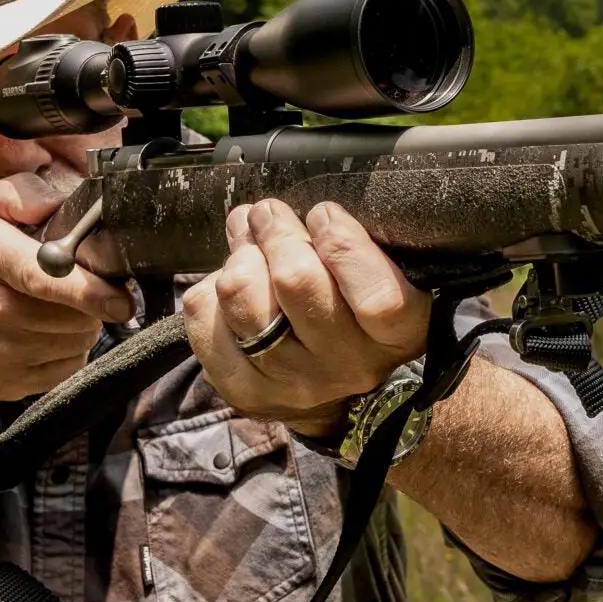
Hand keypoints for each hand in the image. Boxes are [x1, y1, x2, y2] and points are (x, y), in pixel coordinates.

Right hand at [0, 166, 135, 402]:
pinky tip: (44, 331)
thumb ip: (25, 195)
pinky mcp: (11, 385)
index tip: (120, 297)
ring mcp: (1, 355)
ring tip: (55, 305)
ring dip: (82, 322)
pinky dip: (70, 348)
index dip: (93, 289)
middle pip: (76, 313)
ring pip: (79, 340)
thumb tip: (76, 200)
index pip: (48, 278)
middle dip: (90, 298)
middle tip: (75, 285)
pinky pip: (69, 366)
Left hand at [182, 200, 430, 433]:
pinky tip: (229, 288)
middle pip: (296, 281)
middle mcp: (348, 365)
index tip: (323, 215)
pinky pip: (205, 317)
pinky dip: (210, 289)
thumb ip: (349, 244)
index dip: (342, 243)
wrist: (328, 391)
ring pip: (241, 293)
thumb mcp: (379, 277)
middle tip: (268, 214)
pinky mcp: (244, 389)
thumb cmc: (354, 309)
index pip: (377, 297)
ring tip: (246, 239)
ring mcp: (293, 382)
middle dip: (275, 231)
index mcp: (397, 335)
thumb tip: (283, 210)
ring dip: (239, 254)